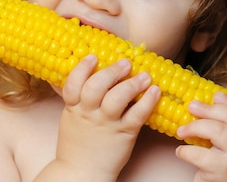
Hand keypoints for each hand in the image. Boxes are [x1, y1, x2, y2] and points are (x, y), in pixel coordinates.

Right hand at [53, 55, 160, 180]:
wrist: (82, 173)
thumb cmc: (78, 143)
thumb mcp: (71, 118)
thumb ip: (79, 99)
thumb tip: (89, 73)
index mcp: (74, 108)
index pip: (73, 84)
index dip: (82, 68)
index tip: (93, 57)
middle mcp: (89, 113)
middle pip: (96, 87)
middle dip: (112, 71)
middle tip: (126, 63)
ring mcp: (106, 124)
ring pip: (117, 98)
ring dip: (132, 84)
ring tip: (145, 75)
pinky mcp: (124, 134)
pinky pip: (137, 115)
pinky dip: (148, 102)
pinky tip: (155, 92)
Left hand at [175, 92, 226, 181]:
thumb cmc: (225, 160)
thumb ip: (224, 120)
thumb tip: (200, 100)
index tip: (213, 96)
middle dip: (208, 109)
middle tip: (191, 106)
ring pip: (219, 131)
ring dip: (195, 127)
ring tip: (181, 130)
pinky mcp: (226, 171)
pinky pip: (202, 155)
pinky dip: (187, 151)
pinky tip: (180, 151)